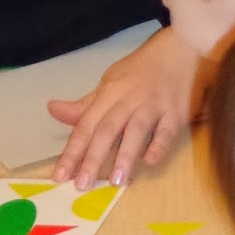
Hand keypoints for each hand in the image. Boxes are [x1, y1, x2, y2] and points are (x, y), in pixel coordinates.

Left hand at [49, 27, 199, 190]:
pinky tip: (150, 161)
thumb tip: (53, 109)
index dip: (72, 151)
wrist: (181, 49)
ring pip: (137, 131)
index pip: (86, 126)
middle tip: (82, 185)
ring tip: (116, 181)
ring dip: (125, 156)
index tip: (60, 176)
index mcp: (109, 94)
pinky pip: (168, 130)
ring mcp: (154, 106)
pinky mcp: (177, 111)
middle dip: (93, 159)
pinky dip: (160, 145)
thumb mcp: (109, 84)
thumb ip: (85, 105)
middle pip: (107, 131)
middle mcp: (129, 100)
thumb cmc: (140, 71)